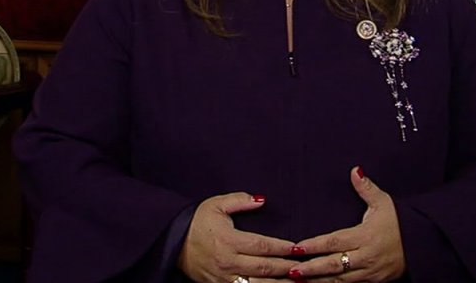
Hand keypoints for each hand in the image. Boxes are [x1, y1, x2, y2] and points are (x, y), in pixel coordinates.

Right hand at [178, 192, 300, 282]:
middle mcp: (228, 262)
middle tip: (304, 267)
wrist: (171, 241)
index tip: (297, 248)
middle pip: (264, 268)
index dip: (281, 247)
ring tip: (297, 282)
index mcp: (229, 241)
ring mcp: (223, 278)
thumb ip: (239, 200)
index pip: (262, 246)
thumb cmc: (196, 221)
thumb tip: (261, 200)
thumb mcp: (216, 205)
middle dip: (286, 268)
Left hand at [287, 167, 405, 281]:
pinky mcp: (373, 281)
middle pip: (334, 265)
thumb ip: (366, 188)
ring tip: (298, 281)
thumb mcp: (384, 202)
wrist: (424, 244)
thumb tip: (355, 170)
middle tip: (291, 270)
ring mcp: (369, 272)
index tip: (297, 246)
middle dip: (311, 269)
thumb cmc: (400, 222)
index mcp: (365, 236)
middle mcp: (366, 256)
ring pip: (340, 280)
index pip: (335, 242)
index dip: (315, 245)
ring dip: (318, 281)